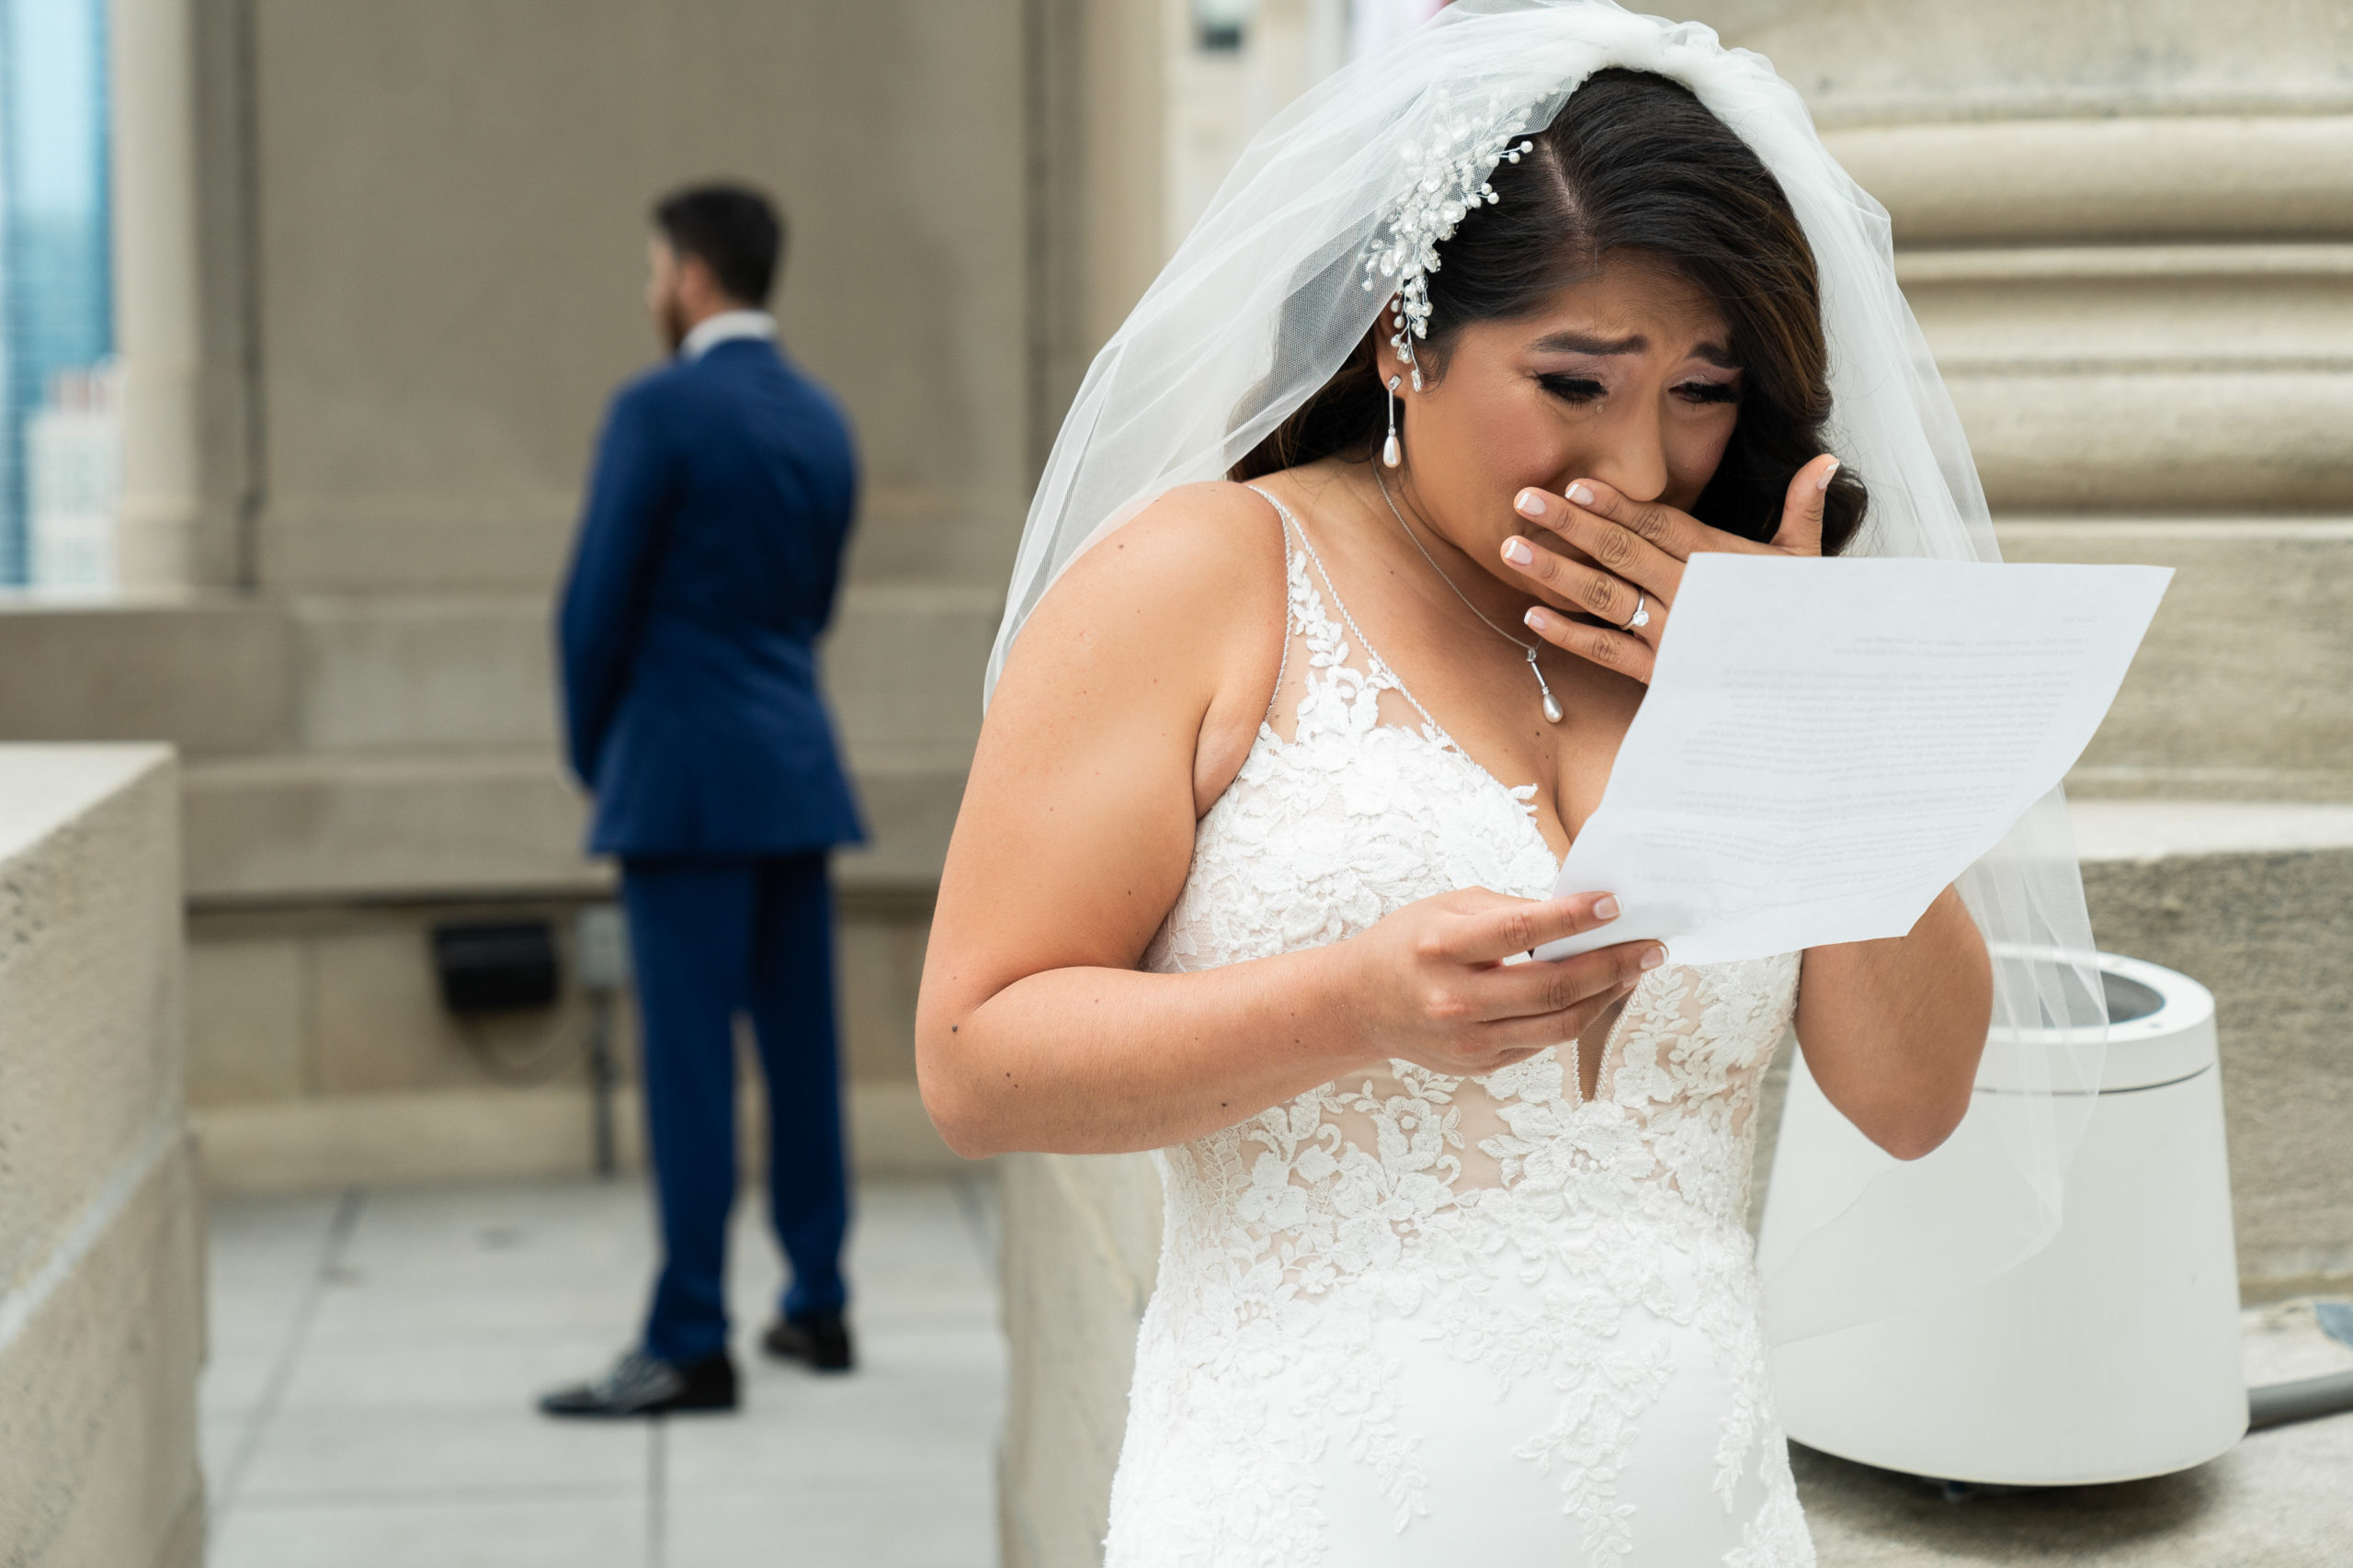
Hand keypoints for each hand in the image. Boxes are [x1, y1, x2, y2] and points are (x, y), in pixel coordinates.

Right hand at [1334, 887, 1664, 1076]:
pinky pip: (1542, 1041)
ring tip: (1635, 971)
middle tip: (1651, 947)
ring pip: (1558, 1024)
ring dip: (1607, 996)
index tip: (1614, 906)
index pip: (1520, 931)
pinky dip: (1577, 1016)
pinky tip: (1598, 994)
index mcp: (1442, 947)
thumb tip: (1579, 916)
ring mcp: (1468, 1040)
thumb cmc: (1408, 943)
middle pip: (1552, 987)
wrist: (1357, 1004)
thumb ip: (1510, 910)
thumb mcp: (1449, 907)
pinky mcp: (1480, 1064)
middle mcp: (1455, 999)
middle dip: (1611, 965)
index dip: (1573, 918)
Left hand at [1498, 453, 1841, 684]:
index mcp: (1718, 561)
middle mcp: (1689, 593)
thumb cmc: (1801, 620)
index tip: (1578, 485)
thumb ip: (1804, 510)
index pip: (1659, 524)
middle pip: (1621, 551)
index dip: (1617, 504)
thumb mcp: (1806, 564)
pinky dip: (1568, 634)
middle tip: (1524, 500)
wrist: (1807, 692)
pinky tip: (1531, 615)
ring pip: (1605, 597)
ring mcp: (1671, 634)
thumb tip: (1825, 462)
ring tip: (1512, 549)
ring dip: (1556, 572)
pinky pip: (1606, 651)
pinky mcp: (1658, 673)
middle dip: (1571, 525)